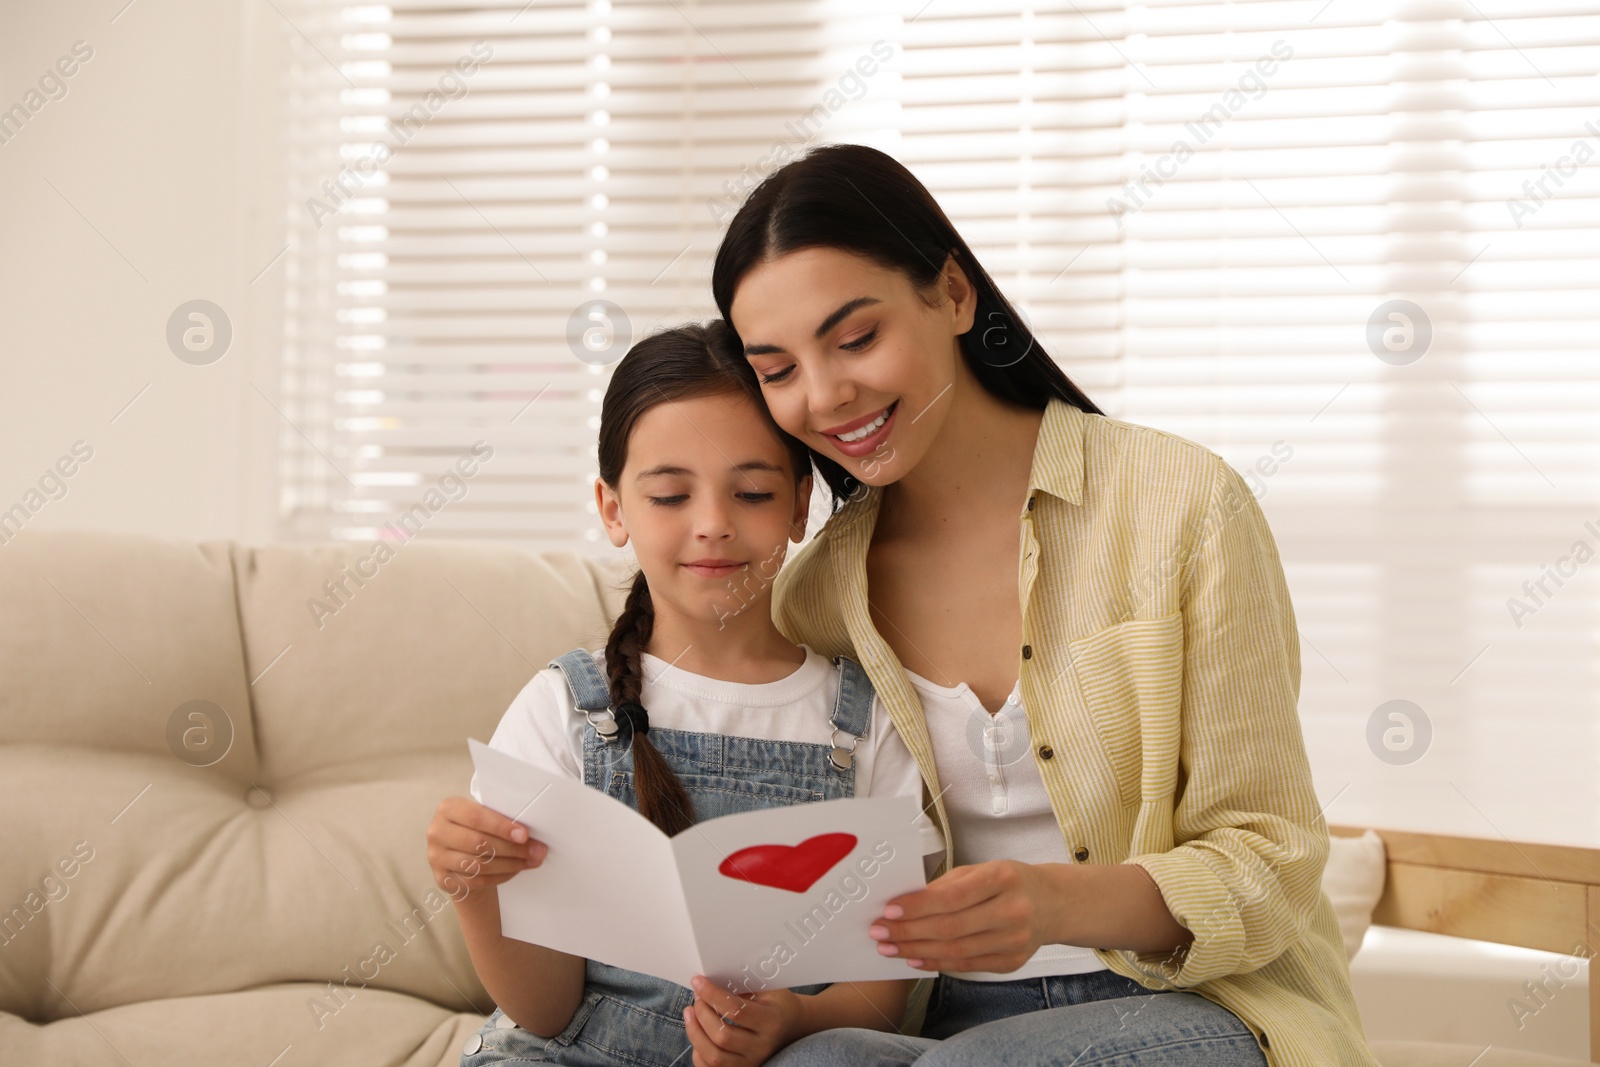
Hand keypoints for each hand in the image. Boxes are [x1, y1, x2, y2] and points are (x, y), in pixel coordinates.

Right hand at [426, 795, 545, 900]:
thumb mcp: (483, 817)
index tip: (524, 835)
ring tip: (530, 861)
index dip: (502, 827)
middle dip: (512, 848)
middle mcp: (437, 832)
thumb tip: (531, 834)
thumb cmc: (476, 830)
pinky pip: (476, 881)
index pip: (476, 817)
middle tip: (536, 851)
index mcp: (448, 808)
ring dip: (510, 864)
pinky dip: (500, 876)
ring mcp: (436, 857)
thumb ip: (500, 819)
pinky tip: (514, 870)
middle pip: (478, 843)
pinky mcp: (442, 879)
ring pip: (478, 864)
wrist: (459, 856)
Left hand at [682, 974, 801, 1066]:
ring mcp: (752, 1063)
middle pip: (722, 1036)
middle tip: (697, 998)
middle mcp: (762, 1047)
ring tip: (690, 1013)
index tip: (698, 982)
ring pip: (714, 1057)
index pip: (736, 1010)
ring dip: (695, 1033)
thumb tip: (711, 980)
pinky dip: (698, 1053)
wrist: (795, 1027)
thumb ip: (742, 986)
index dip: (712, 995)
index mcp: (771, 1022)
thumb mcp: (768, 990)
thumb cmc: (779, 1005)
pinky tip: (698, 1035)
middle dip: (702, 1013)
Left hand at [868, 860, 1056, 972]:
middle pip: (951, 927)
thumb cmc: (1009, 882)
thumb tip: (905, 902)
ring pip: (956, 951)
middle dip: (908, 932)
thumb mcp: (981, 870)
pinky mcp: (1012, 961)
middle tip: (879, 932)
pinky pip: (967, 965)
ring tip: (890, 947)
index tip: (889, 910)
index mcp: (1002, 878)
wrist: (1053, 904)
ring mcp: (1015, 940)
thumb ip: (946, 885)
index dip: (918, 906)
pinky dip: (938, 963)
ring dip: (916, 951)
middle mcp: (1012, 910)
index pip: (953, 896)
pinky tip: (916, 958)